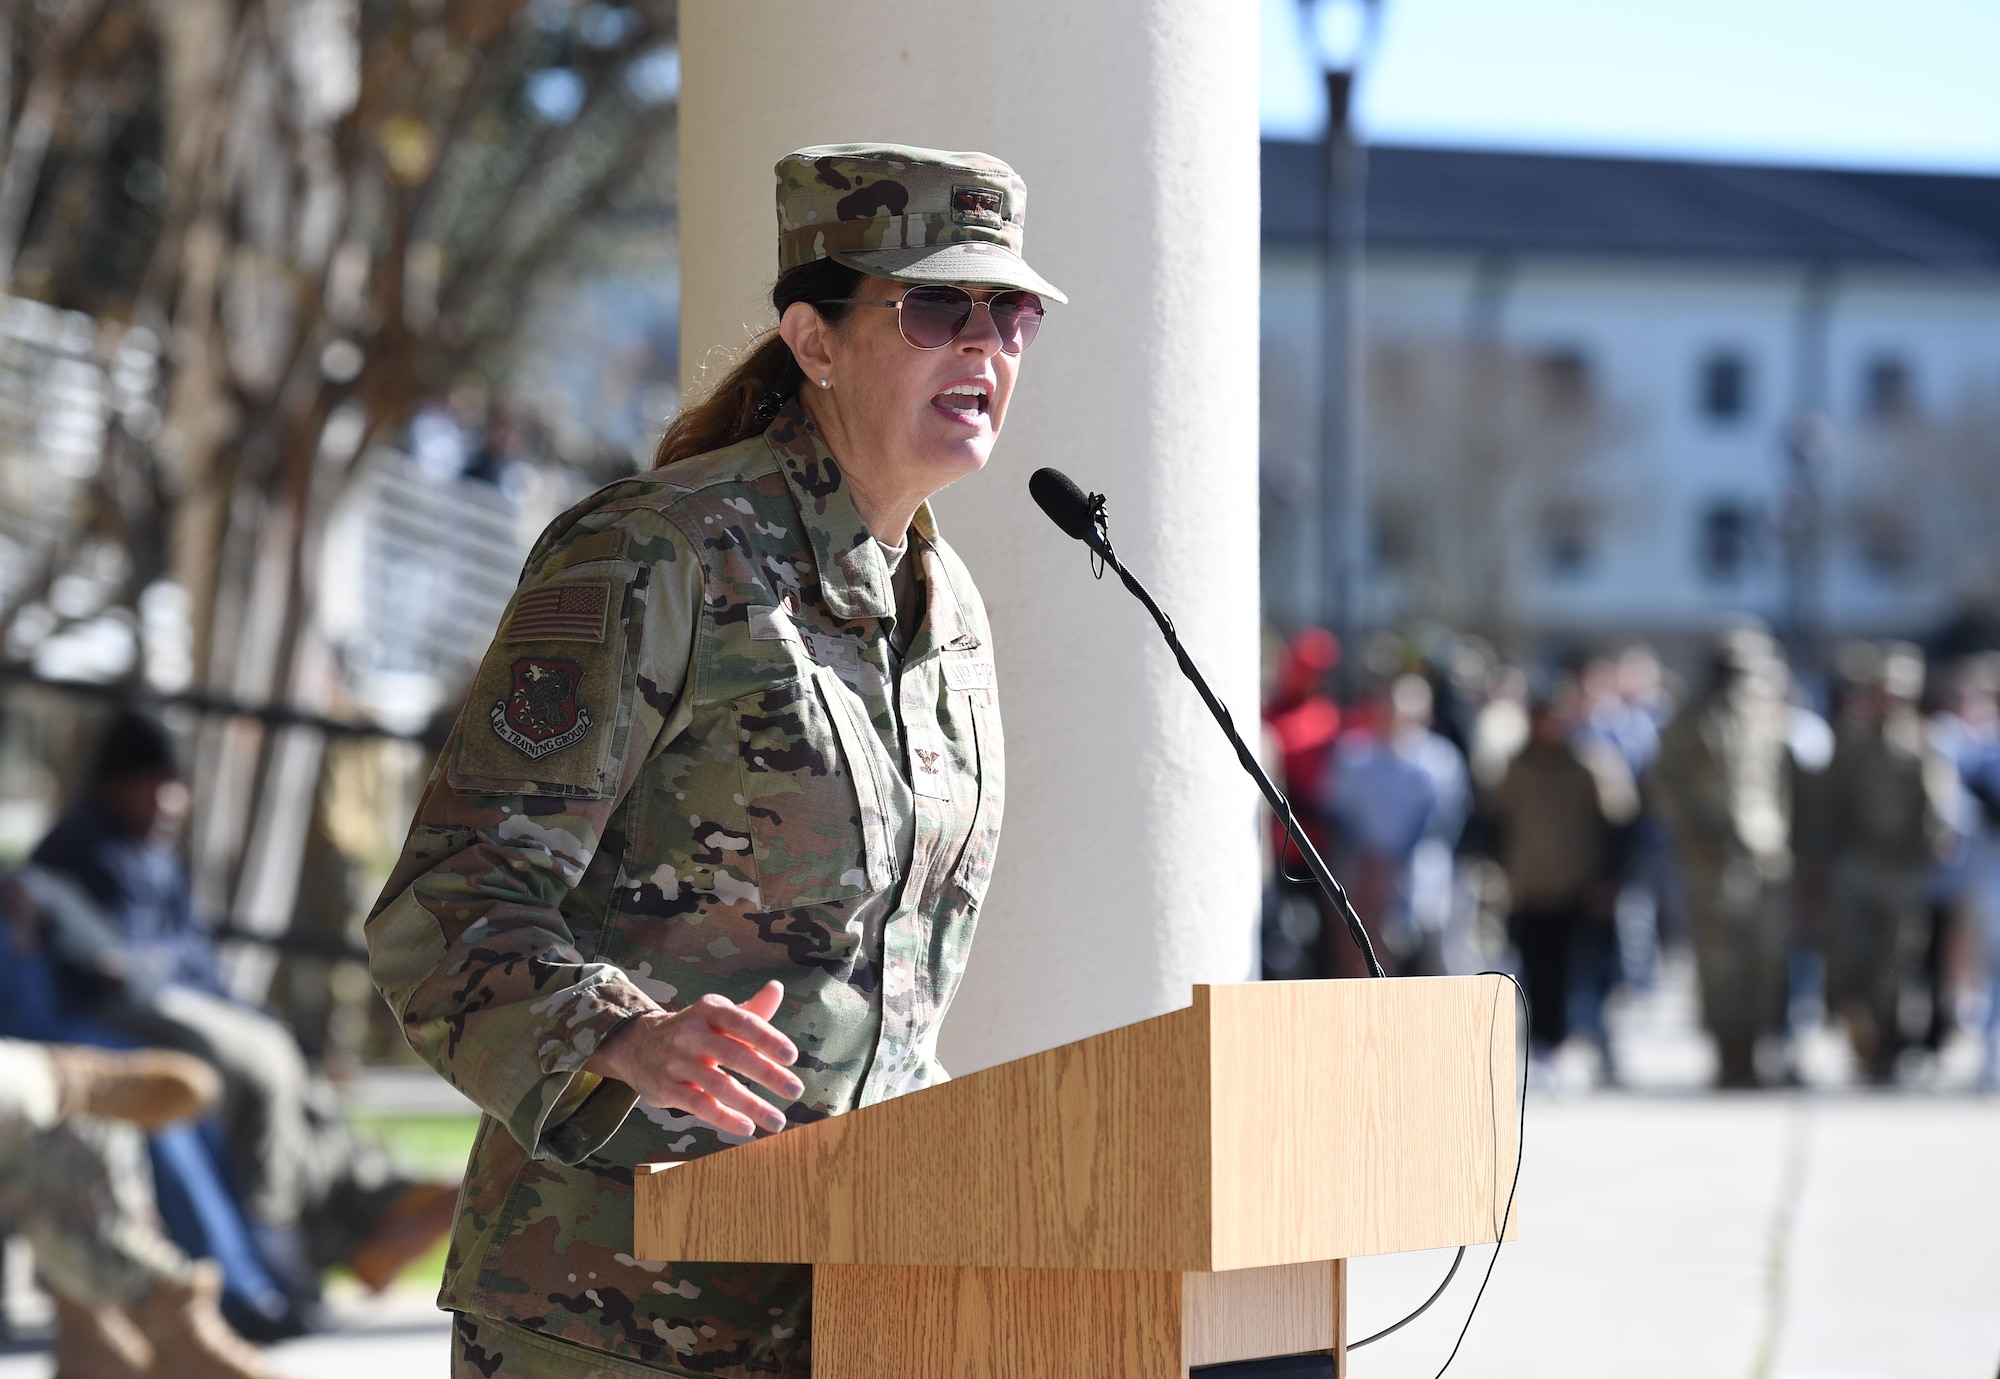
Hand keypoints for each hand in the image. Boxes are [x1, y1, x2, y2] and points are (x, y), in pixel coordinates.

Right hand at [587, 980, 801, 1137]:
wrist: (637, 1045)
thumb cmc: (694, 1031)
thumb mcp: (717, 1015)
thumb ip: (751, 1009)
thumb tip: (777, 988)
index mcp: (709, 1010)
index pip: (742, 1022)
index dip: (767, 1038)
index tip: (792, 1056)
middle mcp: (691, 1033)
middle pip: (733, 1054)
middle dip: (767, 1073)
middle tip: (795, 1090)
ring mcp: (677, 1061)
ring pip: (718, 1085)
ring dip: (751, 1105)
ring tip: (777, 1121)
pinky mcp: (666, 1088)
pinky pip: (699, 1105)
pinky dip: (724, 1118)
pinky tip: (747, 1127)